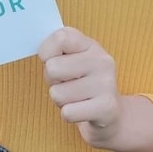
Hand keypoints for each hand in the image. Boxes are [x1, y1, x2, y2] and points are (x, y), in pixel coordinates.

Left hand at [38, 27, 152, 150]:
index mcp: (90, 44)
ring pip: (57, 94)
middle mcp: (101, 60)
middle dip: (52, 81)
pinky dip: (68, 114)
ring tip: (74, 98)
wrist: (110, 114)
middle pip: (52, 68)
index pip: (60, 37)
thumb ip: (56, 50)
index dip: (46, 51)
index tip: (50, 60)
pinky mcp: (106, 108)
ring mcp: (106, 83)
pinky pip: (67, 113)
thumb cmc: (81, 83)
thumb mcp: (72, 60)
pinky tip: (81, 110)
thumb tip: (42, 54)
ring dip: (61, 100)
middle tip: (65, 83)